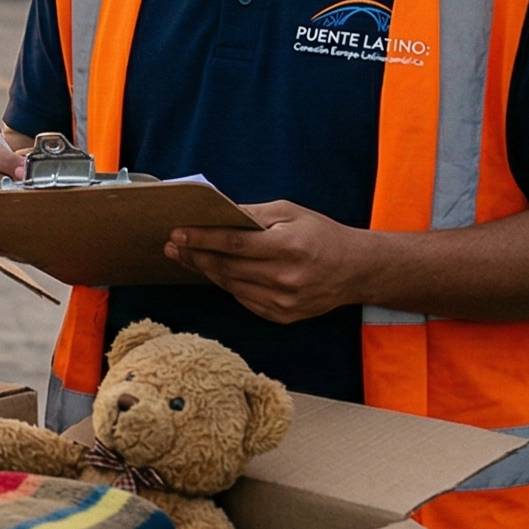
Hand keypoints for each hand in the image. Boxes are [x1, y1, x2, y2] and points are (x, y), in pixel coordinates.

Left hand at [165, 201, 381, 323]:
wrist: (356, 270)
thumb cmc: (321, 235)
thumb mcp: (290, 213)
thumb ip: (253, 214)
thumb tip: (217, 215)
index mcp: (287, 248)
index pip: (233, 244)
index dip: (201, 239)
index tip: (177, 233)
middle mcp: (285, 278)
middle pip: (226, 267)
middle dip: (195, 255)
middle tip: (172, 245)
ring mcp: (283, 302)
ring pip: (230, 285)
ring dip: (205, 271)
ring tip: (185, 256)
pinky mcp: (281, 316)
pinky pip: (243, 299)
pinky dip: (227, 284)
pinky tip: (214, 272)